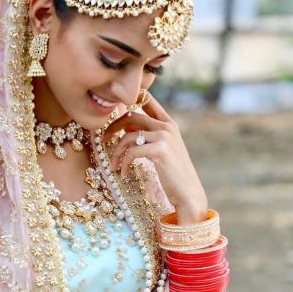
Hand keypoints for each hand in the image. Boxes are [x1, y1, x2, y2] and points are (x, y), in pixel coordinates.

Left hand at [105, 93, 208, 222]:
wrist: (187, 191)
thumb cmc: (172, 173)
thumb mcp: (160, 149)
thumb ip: (146, 135)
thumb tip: (125, 125)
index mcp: (168, 123)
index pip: (147, 100)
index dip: (129, 100)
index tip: (114, 113)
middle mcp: (167, 126)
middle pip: (132, 116)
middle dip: (113, 126)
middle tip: (105, 139)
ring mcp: (164, 136)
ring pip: (128, 136)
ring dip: (117, 152)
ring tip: (114, 166)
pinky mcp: (160, 150)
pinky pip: (132, 152)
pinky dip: (124, 163)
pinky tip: (124, 173)